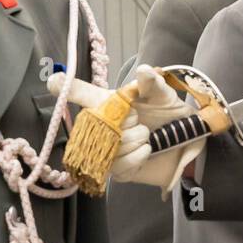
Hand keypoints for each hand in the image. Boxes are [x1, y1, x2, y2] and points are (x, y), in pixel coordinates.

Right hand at [48, 65, 204, 195]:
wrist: (188, 143)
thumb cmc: (169, 114)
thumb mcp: (163, 95)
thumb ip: (152, 84)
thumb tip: (145, 70)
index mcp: (109, 103)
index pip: (83, 95)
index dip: (68, 88)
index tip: (54, 81)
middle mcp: (103, 127)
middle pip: (97, 125)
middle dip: (125, 122)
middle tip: (140, 120)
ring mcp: (108, 150)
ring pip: (110, 148)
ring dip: (135, 140)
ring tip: (147, 136)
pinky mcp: (119, 171)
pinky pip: (119, 166)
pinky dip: (138, 157)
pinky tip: (147, 150)